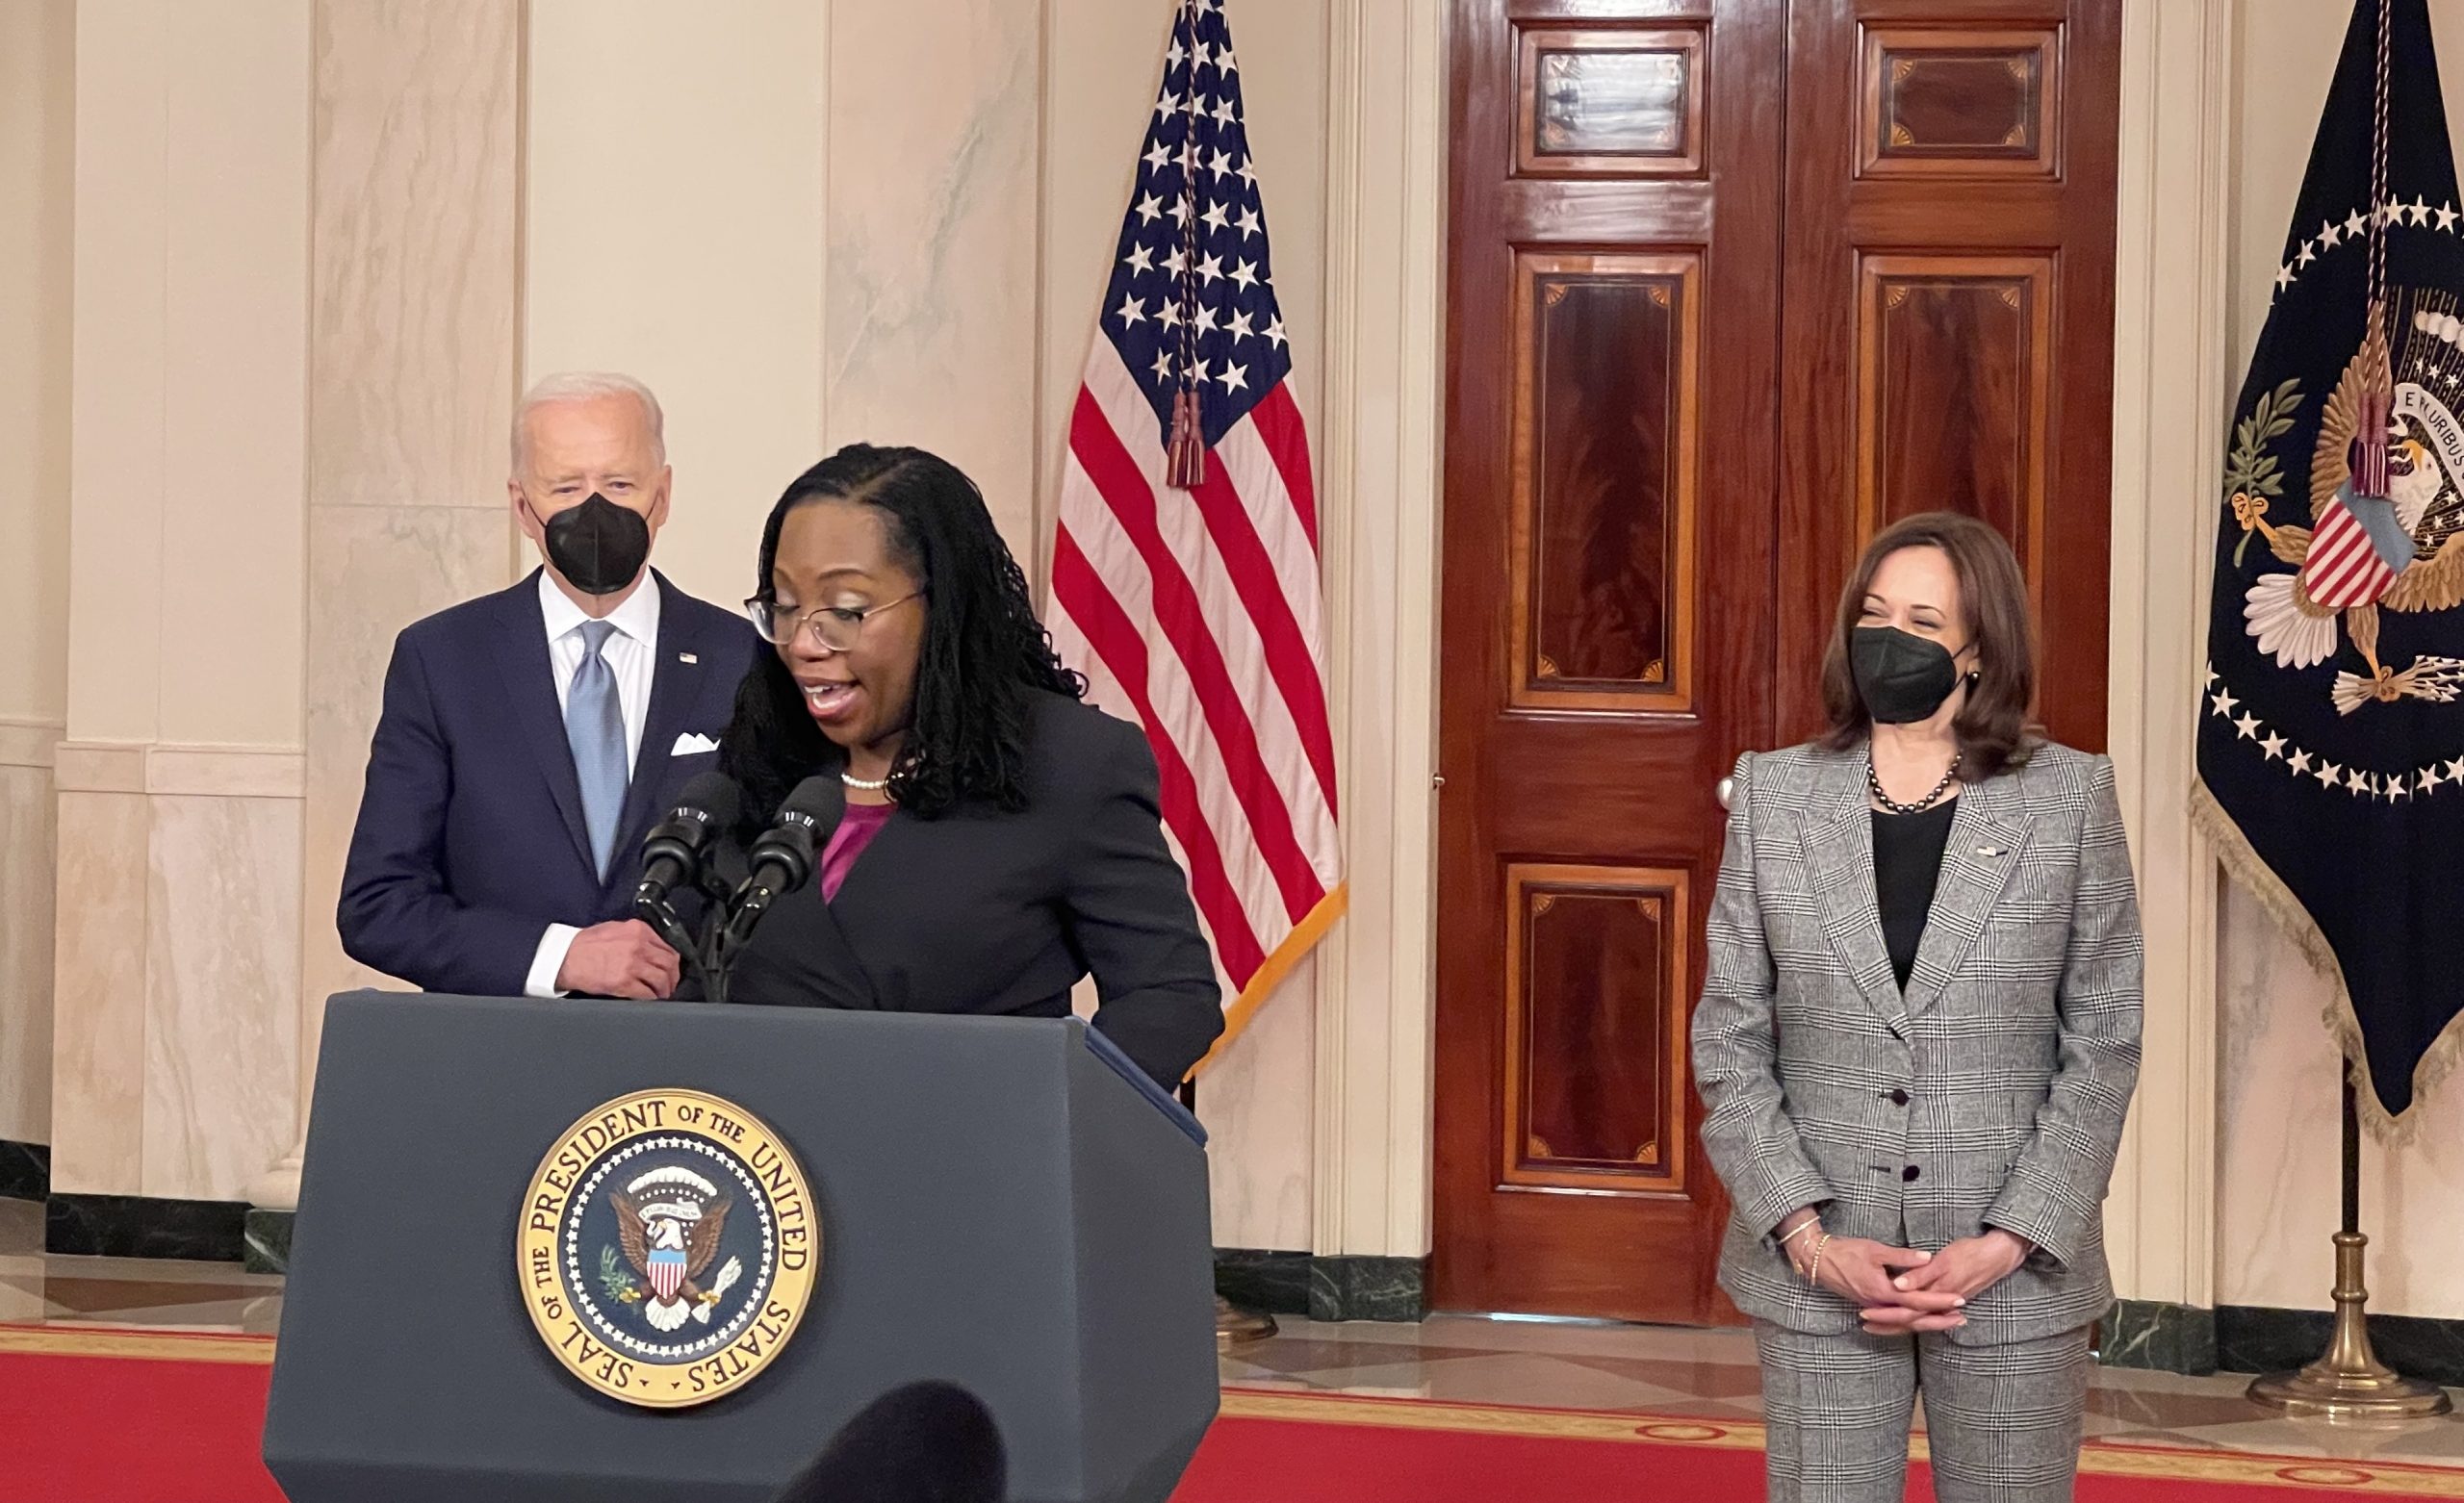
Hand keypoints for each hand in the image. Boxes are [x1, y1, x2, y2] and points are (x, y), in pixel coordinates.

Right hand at [556, 920, 678, 999]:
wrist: (565, 958)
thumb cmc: (586, 944)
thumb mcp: (615, 929)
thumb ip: (637, 936)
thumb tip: (652, 948)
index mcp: (638, 930)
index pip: (668, 946)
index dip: (672, 961)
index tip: (672, 968)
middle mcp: (638, 946)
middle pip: (669, 963)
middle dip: (673, 976)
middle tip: (671, 984)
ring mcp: (632, 965)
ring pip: (662, 979)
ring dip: (666, 989)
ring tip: (663, 993)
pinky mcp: (624, 983)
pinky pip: (648, 993)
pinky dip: (653, 998)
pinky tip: (651, 999)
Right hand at [1802, 1237, 1966, 1331]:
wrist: (1820, 1260)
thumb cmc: (1846, 1252)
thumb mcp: (1875, 1250)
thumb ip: (1902, 1257)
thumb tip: (1927, 1258)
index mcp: (1882, 1291)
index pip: (1917, 1299)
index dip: (1939, 1300)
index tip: (1959, 1299)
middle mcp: (1879, 1304)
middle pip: (1914, 1318)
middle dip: (1939, 1318)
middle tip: (1961, 1317)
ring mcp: (1874, 1308)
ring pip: (1906, 1322)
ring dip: (1928, 1322)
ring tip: (1950, 1321)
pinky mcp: (1872, 1306)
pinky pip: (1896, 1320)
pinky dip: (1912, 1321)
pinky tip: (1924, 1320)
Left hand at [1859, 1231, 2029, 1333]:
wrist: (1997, 1256)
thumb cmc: (1969, 1254)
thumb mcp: (1944, 1261)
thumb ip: (1921, 1274)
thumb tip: (1898, 1286)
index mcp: (1935, 1295)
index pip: (1905, 1313)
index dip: (1884, 1316)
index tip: (1865, 1316)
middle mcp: (1940, 1305)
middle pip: (1909, 1322)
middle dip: (1887, 1324)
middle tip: (1864, 1324)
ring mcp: (1946, 1305)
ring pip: (1918, 1321)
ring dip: (1898, 1324)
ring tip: (1877, 1325)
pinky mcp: (1950, 1300)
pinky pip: (1927, 1316)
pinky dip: (1913, 1319)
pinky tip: (1904, 1319)